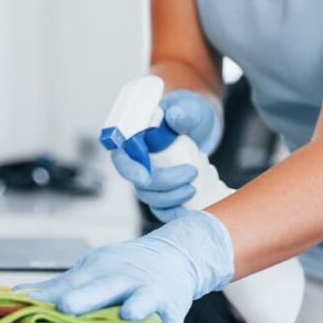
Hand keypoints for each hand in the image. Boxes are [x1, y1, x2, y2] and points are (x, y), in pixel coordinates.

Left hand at [16, 211, 233, 322]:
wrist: (176, 255)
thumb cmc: (125, 268)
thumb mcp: (94, 269)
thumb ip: (61, 286)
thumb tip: (19, 294)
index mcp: (102, 269)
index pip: (74, 282)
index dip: (54, 293)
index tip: (32, 302)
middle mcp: (125, 279)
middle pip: (104, 286)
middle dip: (86, 296)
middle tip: (67, 306)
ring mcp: (152, 293)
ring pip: (144, 300)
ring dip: (138, 307)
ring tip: (130, 315)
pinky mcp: (173, 311)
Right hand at [110, 89, 221, 222]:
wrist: (200, 125)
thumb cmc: (189, 113)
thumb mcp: (190, 109)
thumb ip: (183, 113)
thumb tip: (174, 117)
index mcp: (136, 139)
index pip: (122, 158)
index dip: (130, 170)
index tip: (146, 177)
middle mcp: (139, 162)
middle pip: (141, 184)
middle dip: (165, 184)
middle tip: (192, 173)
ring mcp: (151, 179)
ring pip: (152, 199)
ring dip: (172, 199)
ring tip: (194, 188)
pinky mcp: (165, 191)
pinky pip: (163, 209)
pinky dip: (175, 213)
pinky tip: (190, 211)